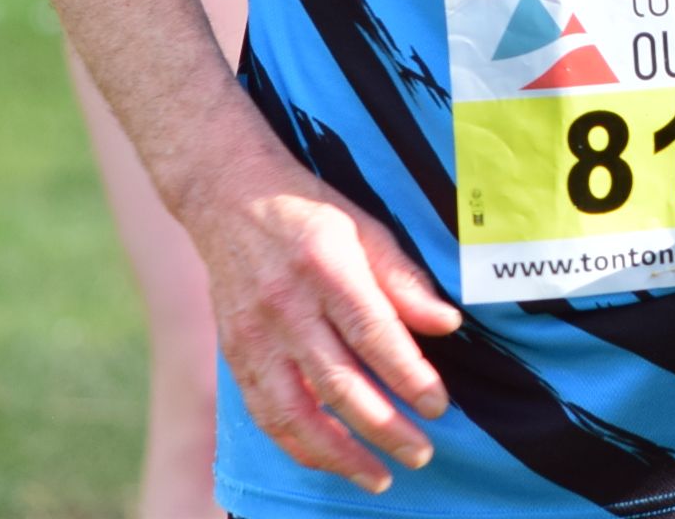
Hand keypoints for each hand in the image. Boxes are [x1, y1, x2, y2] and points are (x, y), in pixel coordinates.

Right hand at [185, 151, 463, 493]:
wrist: (228, 197)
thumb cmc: (309, 212)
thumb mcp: (364, 226)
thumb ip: (403, 279)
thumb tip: (447, 324)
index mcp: (323, 265)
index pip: (370, 331)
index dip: (407, 373)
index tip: (437, 405)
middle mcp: (284, 305)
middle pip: (336, 380)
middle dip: (382, 426)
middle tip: (421, 453)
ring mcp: (253, 335)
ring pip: (294, 411)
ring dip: (337, 453)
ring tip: (377, 477)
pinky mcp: (234, 354)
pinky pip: (264, 413)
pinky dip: (298, 445)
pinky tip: (330, 460)